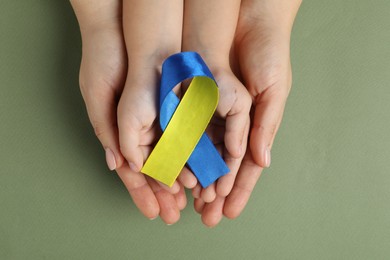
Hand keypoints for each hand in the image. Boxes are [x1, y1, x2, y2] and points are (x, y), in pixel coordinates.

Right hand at [71, 0, 185, 223]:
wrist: (130, 30)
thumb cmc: (106, 60)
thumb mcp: (98, 96)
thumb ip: (108, 130)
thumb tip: (115, 164)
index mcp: (119, 132)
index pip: (133, 170)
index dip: (144, 193)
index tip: (156, 213)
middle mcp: (139, 130)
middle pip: (156, 169)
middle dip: (167, 193)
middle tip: (177, 214)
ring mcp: (156, 120)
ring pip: (173, 157)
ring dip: (183, 178)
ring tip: (195, 198)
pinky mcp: (173, 107)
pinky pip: (185, 137)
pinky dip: (192, 155)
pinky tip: (201, 169)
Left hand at [194, 0, 301, 226]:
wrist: (245, 20)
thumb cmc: (268, 52)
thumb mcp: (274, 89)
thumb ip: (266, 125)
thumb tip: (262, 160)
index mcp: (257, 124)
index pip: (247, 165)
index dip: (238, 189)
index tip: (228, 211)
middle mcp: (235, 123)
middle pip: (223, 165)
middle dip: (215, 191)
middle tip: (206, 215)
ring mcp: (216, 113)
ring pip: (204, 153)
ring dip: (198, 177)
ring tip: (190, 200)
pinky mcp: (198, 100)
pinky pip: (189, 130)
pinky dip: (185, 151)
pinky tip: (179, 169)